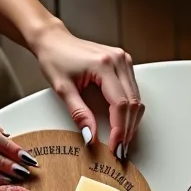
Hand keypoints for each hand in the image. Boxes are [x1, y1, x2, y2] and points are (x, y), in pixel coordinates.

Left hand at [33, 22, 142, 157]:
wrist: (53, 40)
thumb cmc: (55, 58)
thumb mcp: (63, 89)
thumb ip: (79, 114)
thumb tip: (92, 137)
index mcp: (103, 65)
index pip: (119, 104)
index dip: (119, 129)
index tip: (114, 146)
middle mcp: (118, 60)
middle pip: (132, 104)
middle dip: (127, 130)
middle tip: (120, 149)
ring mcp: (123, 61)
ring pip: (136, 99)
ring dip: (131, 122)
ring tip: (122, 140)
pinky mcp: (124, 64)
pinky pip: (134, 92)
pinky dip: (130, 111)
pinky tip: (123, 123)